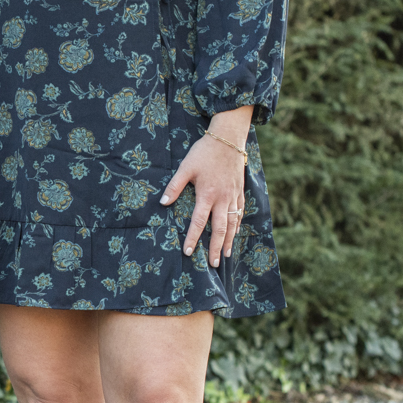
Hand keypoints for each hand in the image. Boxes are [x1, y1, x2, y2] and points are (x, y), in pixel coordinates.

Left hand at [159, 107, 253, 265]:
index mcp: (207, 194)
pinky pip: (240, 212)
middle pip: (220, 229)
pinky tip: (236, 233)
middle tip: (214, 264)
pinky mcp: (240, 191)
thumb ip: (174, 186)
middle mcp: (222, 198)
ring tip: (226, 255)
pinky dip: (238, 225)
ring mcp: (233, 195)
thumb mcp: (186, 167)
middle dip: (216, 248)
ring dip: (230, 240)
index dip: (193, 238)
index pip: (199, 222)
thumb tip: (162, 203)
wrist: (229, 138)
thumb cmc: (204, 152)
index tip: (188, 253)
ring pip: (232, 223)